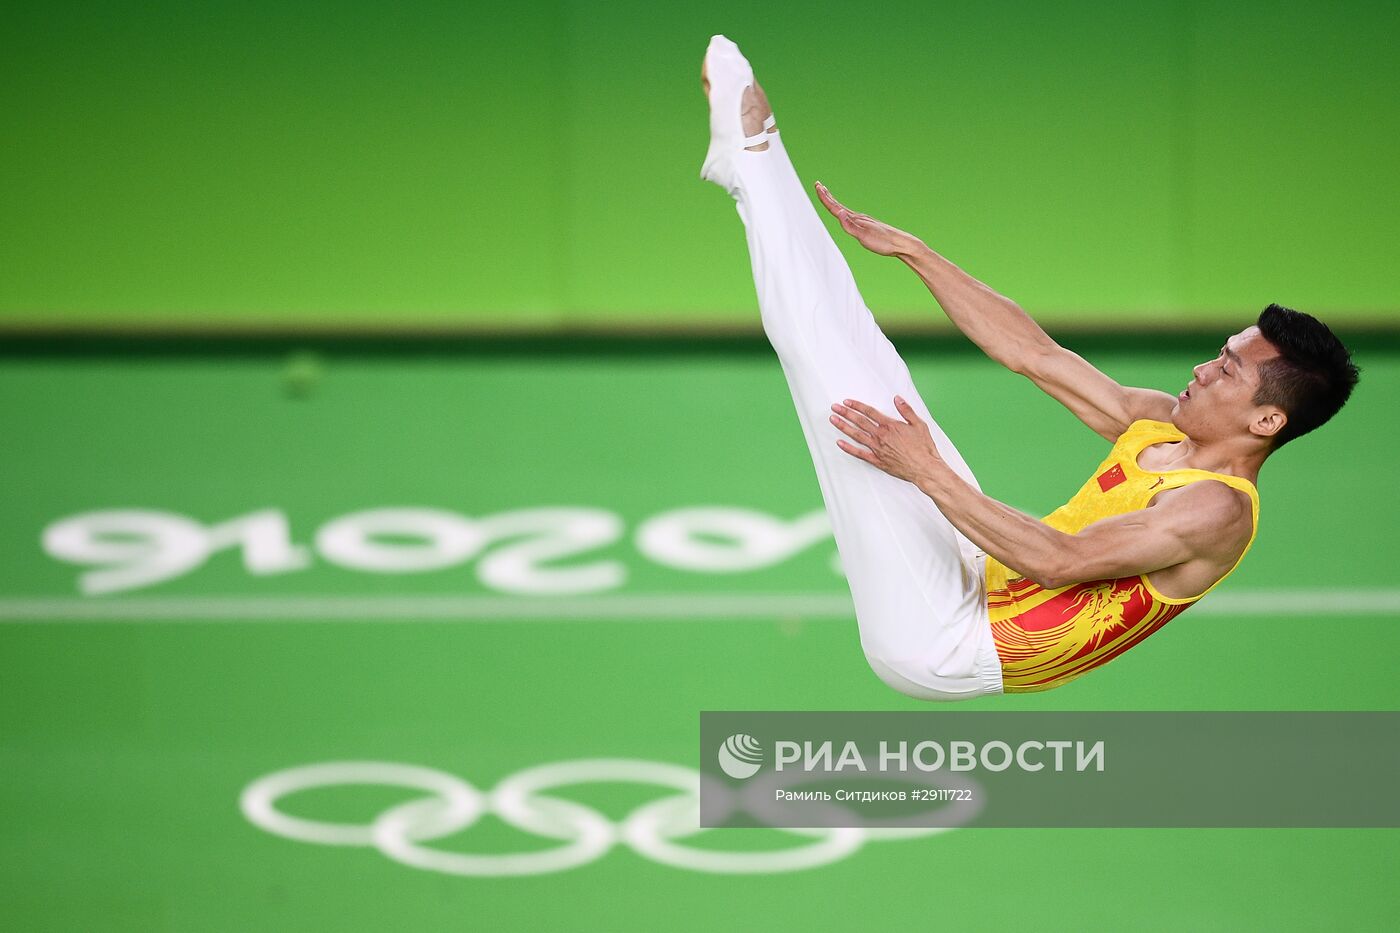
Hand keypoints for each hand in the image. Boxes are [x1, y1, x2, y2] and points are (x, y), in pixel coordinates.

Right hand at [815, 182, 917, 256]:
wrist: (901, 243)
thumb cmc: (883, 243)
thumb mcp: (864, 236)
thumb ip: (850, 226)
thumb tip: (839, 212)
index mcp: (855, 219)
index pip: (835, 207)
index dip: (825, 197)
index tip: (817, 186)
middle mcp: (858, 217)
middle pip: (838, 205)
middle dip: (827, 196)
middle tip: (818, 185)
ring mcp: (863, 221)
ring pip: (844, 210)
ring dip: (834, 203)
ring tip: (828, 197)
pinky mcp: (867, 225)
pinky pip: (850, 216)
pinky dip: (843, 211)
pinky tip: (845, 214)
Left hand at [829, 396, 945, 483]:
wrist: (924, 468)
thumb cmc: (924, 447)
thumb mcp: (919, 424)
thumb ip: (906, 411)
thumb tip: (897, 399)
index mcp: (890, 426)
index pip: (869, 412)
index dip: (857, 406)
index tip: (847, 401)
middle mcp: (881, 436)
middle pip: (859, 421)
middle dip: (845, 413)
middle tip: (834, 407)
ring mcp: (877, 448)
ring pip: (856, 435)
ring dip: (843, 427)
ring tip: (833, 420)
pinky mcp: (877, 460)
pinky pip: (859, 453)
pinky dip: (848, 448)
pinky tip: (839, 443)